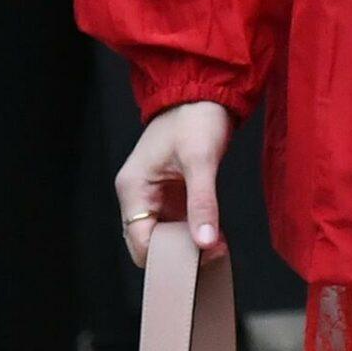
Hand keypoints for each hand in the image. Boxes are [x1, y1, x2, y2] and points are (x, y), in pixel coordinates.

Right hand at [114, 101, 233, 269]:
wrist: (203, 91)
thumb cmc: (195, 118)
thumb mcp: (201, 161)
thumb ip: (203, 203)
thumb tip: (205, 242)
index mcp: (134, 188)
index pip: (141, 242)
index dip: (168, 257)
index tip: (200, 259)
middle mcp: (138, 195)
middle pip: (150, 243)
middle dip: (179, 253)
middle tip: (213, 254)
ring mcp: (154, 195)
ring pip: (165, 235)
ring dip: (189, 245)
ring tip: (217, 248)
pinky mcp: (171, 193)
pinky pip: (177, 223)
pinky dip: (194, 232)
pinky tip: (214, 237)